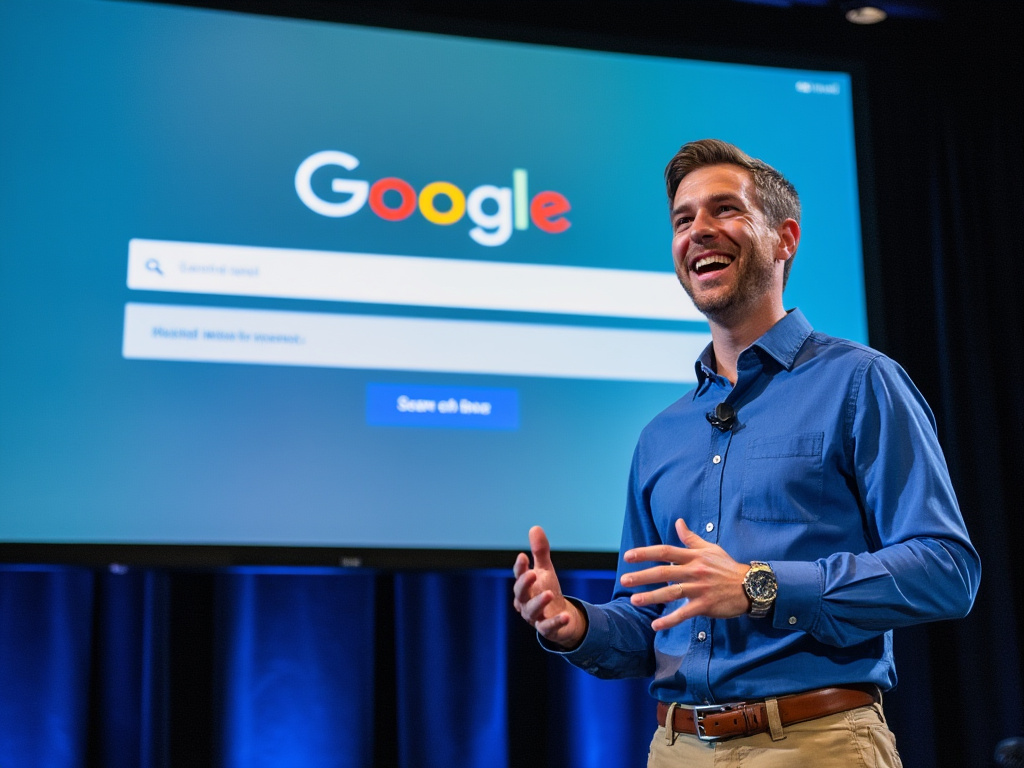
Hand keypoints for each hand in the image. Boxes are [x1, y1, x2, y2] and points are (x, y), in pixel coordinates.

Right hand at [512, 526, 586, 648]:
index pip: (519, 576)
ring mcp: (535, 617)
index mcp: (524, 587)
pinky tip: (566, 615)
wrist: (560, 617)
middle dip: (524, 584)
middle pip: (520, 594)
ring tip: (549, 593)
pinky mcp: (546, 629)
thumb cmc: (548, 590)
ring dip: (539, 602)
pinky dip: (556, 622)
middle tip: (532, 573)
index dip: (520, 568)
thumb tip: (535, 527)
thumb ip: (540, 552)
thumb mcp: (546, 570)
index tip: (523, 556)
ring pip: (532, 611)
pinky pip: (548, 627)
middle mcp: (525, 602)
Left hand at [619, 518, 750, 630]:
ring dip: (651, 597)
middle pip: (664, 572)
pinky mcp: (705, 605)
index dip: (646, 553)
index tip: (628, 556)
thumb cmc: (727, 567)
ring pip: (671, 593)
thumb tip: (678, 522)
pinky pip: (684, 614)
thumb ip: (691, 538)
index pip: (665, 551)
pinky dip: (670, 621)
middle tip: (624, 580)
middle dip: (642, 576)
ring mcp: (699, 589)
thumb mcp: (710, 549)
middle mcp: (694, 571)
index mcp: (694, 556)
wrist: (751, 586)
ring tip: (634, 600)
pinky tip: (656, 626)